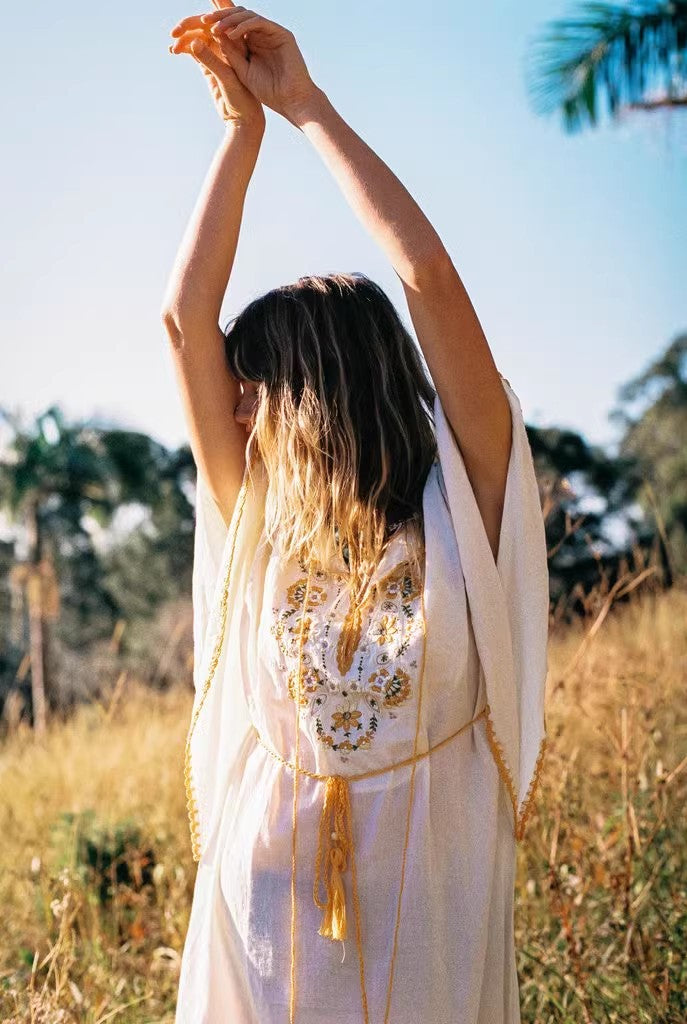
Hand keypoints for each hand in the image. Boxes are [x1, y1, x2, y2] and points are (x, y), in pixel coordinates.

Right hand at [170, 1, 265, 129]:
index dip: (216, 3)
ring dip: (185, 37)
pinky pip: (194, 51)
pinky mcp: (210, 67)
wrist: (243, 122)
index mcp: (238, 44)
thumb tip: (193, 40)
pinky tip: (173, 50)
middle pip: (208, 25)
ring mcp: (218, 55)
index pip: (225, 18)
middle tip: (176, 29)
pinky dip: (184, 48)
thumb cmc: (243, 101)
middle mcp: (228, 47)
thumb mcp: (226, 79)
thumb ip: (210, 60)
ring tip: (173, 44)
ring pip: (198, 37)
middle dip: (191, 24)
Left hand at [197, 6, 319, 124]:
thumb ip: (229, 54)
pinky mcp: (281, 33)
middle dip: (219, 16)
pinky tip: (231, 34)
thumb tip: (213, 35)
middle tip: (203, 20)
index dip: (216, 22)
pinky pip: (258, 22)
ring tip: (215, 28)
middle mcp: (261, 35)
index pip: (232, 26)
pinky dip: (243, 26)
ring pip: (246, 15)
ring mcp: (271, 33)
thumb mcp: (241, 72)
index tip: (198, 25)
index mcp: (251, 43)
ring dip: (229, 19)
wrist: (291, 101)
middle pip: (237, 16)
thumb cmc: (269, 92)